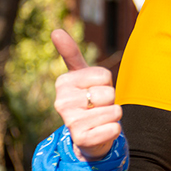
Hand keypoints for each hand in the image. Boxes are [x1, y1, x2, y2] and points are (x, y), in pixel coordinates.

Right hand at [51, 29, 121, 160]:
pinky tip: (101, 132)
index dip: (106, 83)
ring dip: (113, 116)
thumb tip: (55, 30)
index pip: (104, 75)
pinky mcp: (82, 140)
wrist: (89, 135)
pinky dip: (114, 130)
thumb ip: (71, 53)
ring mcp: (70, 122)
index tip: (94, 90)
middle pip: (109, 93)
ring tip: (99, 119)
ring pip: (114, 111)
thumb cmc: (88, 99)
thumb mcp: (81, 75)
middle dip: (110, 100)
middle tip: (98, 107)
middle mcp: (62, 102)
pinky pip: (115, 128)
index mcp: (63, 83)